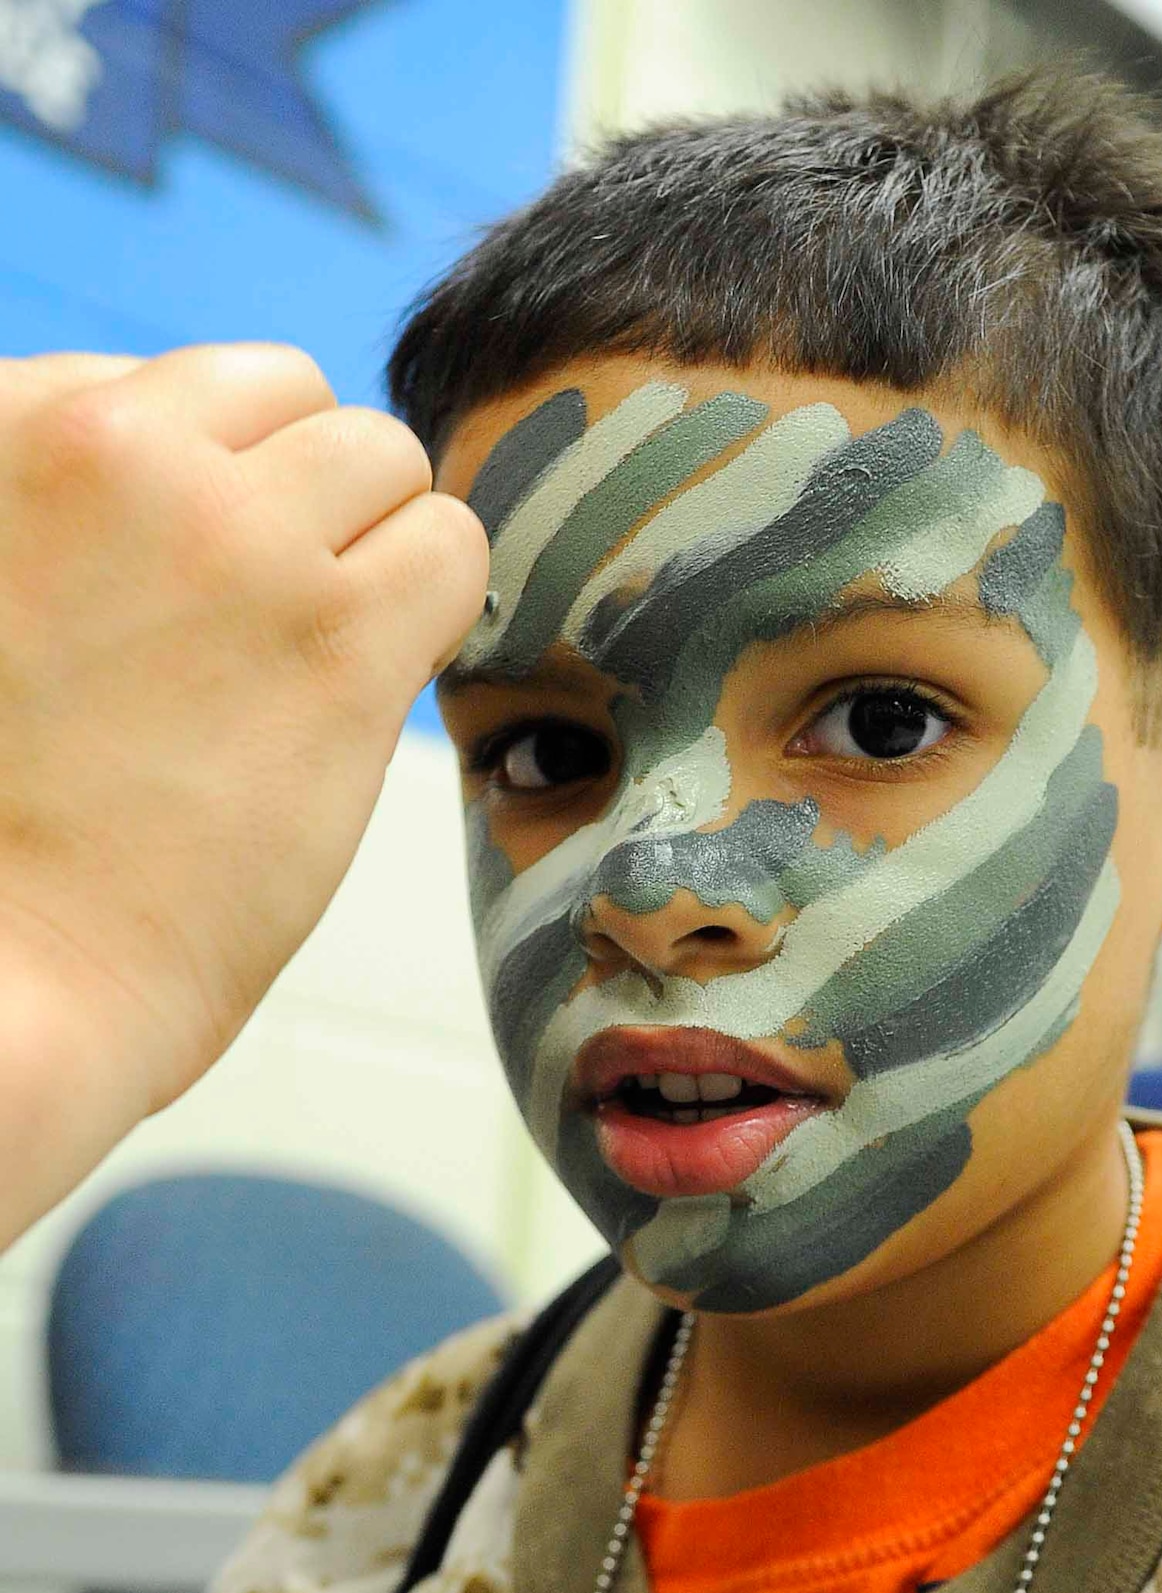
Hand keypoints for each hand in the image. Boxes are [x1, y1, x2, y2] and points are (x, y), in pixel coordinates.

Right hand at [0, 343, 486, 1240]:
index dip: (209, 489)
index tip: (189, 589)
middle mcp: (122, 453)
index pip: (177, 387)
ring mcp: (236, 540)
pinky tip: (373, 680)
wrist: (13, 973)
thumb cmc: (4, 813)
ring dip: (376, 544)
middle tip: (269, 618)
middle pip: (294, 397)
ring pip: (388, 458)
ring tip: (321, 650)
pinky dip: (435, 605)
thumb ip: (71, 501)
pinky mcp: (337, 643)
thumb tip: (196, 449)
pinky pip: (453, 549)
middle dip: (304, 495)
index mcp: (15, 430)